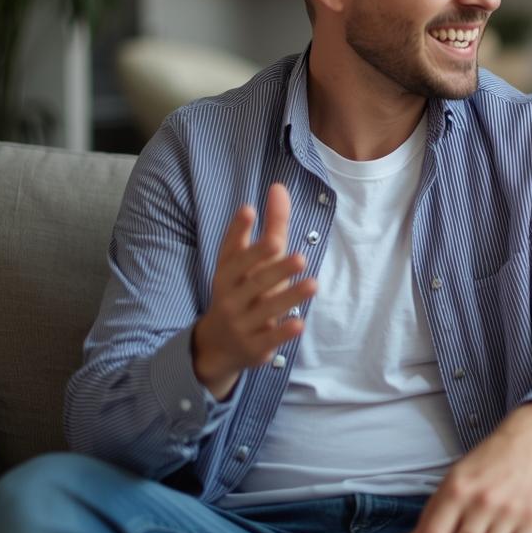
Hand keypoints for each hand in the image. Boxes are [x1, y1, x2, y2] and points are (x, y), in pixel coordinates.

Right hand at [191, 183, 317, 398]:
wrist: (218, 345)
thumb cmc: (242, 291)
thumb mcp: (252, 262)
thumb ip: (270, 227)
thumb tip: (279, 187)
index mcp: (228, 274)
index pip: (232, 251)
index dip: (238, 232)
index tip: (249, 210)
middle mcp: (231, 297)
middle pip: (252, 280)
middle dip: (273, 268)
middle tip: (298, 255)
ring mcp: (241, 322)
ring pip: (266, 309)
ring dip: (289, 297)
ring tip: (313, 284)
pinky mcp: (254, 345)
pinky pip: (269, 338)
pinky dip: (283, 331)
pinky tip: (300, 323)